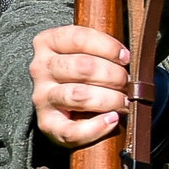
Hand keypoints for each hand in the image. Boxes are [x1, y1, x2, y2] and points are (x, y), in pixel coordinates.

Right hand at [30, 25, 130, 147]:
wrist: (67, 105)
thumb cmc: (84, 74)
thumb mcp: (87, 52)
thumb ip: (102, 49)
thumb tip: (127, 58)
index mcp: (48, 43)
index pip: (78, 38)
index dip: (108, 47)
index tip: (126, 57)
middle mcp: (41, 68)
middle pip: (82, 66)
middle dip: (113, 75)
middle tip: (127, 82)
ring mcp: (42, 97)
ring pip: (78, 95)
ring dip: (109, 99)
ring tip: (124, 101)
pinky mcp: (47, 124)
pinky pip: (71, 130)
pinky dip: (97, 127)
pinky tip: (111, 120)